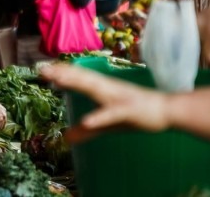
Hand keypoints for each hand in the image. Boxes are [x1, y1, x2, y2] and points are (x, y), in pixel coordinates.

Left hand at [39, 64, 169, 143]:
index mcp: (102, 89)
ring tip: (57, 80)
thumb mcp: (107, 125)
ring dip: (76, 83)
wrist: (168, 111)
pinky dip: (99, 116)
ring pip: (94, 88)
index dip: (60, 72)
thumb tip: (66, 139)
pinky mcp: (129, 110)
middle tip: (42, 69)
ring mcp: (118, 97)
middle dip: (62, 73)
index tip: (41, 69)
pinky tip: (86, 120)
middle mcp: (108, 88)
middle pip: (81, 78)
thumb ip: (86, 131)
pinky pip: (111, 113)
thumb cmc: (137, 114)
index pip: (78, 77)